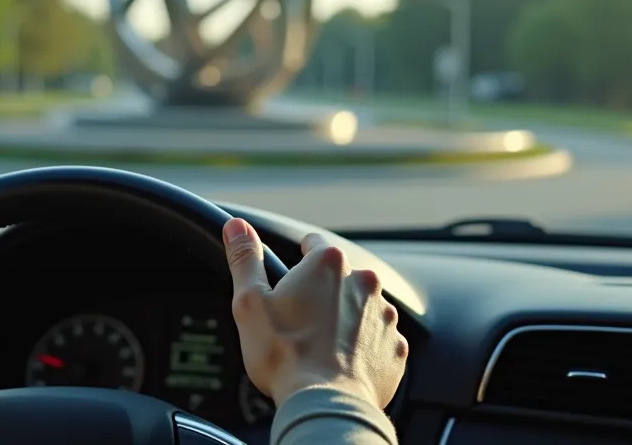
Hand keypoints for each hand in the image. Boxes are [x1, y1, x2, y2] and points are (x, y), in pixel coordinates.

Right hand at [223, 218, 406, 409]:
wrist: (324, 406)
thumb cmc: (284, 355)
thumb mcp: (250, 301)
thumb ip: (245, 258)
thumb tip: (236, 226)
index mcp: (328, 264)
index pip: (312, 244)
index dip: (296, 262)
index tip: (287, 283)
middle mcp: (364, 283)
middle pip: (338, 277)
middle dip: (320, 294)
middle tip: (296, 323)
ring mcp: (384, 316)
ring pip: (359, 308)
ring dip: (343, 319)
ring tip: (318, 347)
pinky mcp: (395, 347)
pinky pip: (377, 339)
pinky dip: (361, 347)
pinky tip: (339, 362)